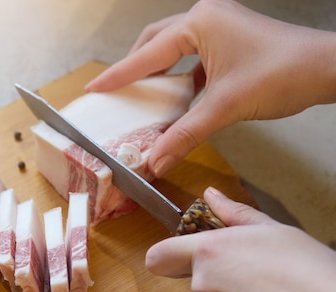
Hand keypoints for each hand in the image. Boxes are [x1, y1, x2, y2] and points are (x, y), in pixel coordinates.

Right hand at [86, 0, 335, 176]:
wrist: (327, 68)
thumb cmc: (282, 74)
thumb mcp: (225, 107)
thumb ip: (185, 134)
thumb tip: (155, 159)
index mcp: (199, 24)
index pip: (147, 53)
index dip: (118, 75)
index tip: (94, 88)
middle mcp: (206, 16)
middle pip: (156, 41)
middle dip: (135, 66)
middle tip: (116, 89)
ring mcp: (220, 24)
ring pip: (174, 45)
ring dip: (158, 67)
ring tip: (142, 92)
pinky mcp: (231, 37)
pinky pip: (194, 53)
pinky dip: (181, 73)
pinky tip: (178, 94)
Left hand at [145, 187, 335, 291]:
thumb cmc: (308, 272)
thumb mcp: (274, 231)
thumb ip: (235, 214)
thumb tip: (211, 196)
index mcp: (210, 252)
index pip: (160, 256)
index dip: (167, 260)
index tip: (178, 263)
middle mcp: (203, 286)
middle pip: (201, 285)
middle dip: (224, 285)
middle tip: (262, 285)